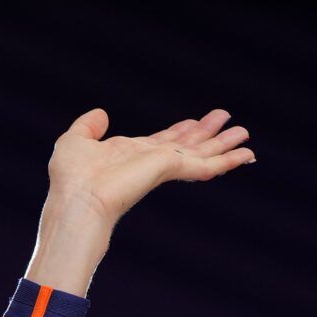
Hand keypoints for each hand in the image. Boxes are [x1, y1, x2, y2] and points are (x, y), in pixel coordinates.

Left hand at [46, 107, 254, 224]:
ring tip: (245, 136)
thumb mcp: (74, 141)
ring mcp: (162, 167)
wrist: (77, 202)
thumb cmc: (70, 180)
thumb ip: (88, 126)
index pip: (163, 142)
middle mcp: (150, 162)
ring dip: (225, 145)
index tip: (196, 122)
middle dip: (209, 136)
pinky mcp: (171, 169)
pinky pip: (207, 166)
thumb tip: (101, 113)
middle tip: (232, 125)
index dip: (181, 132)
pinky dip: (228, 160)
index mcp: (131, 155)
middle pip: (188, 146)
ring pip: (202, 154)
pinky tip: (246, 155)